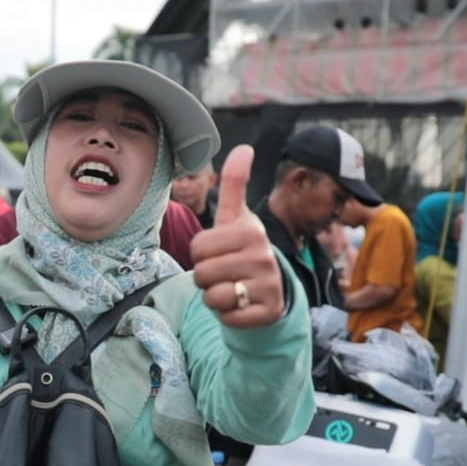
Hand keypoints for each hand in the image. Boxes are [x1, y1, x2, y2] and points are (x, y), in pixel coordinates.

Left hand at [189, 145, 285, 327]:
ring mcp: (268, 285)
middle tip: (224, 273)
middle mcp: (264, 256)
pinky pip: (226, 318)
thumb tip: (244, 147)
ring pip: (212, 297)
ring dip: (215, 297)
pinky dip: (227, 315)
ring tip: (232, 288)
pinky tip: (241, 305)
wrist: (268, 291)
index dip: (200, 254)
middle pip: (201, 273)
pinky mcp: (267, 313)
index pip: (198, 247)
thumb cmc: (241, 250)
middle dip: (205, 277)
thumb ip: (234, 185)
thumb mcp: (235, 219)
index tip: (218, 252)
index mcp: (251, 230)